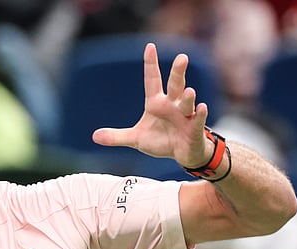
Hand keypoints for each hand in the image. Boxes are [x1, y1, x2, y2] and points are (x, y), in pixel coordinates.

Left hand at [92, 43, 213, 167]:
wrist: (182, 154)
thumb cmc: (161, 140)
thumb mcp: (136, 139)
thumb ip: (117, 136)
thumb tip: (95, 136)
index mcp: (156, 103)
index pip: (153, 80)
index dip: (151, 64)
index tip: (150, 46)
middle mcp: (172, 105)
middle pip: (175, 84)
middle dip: (178, 72)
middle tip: (182, 58)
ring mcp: (185, 116)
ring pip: (186, 103)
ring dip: (187, 97)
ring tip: (189, 91)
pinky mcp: (194, 128)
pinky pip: (198, 120)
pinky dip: (200, 114)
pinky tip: (202, 108)